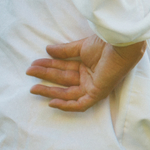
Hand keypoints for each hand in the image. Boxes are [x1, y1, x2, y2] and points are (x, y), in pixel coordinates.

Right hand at [26, 36, 145, 111]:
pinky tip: (51, 102)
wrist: (119, 44)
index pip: (64, 68)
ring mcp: (94, 86)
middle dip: (46, 76)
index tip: (34, 63)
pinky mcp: (98, 93)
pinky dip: (67, 105)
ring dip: (51, 90)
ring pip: (69, 93)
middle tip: (29, 72)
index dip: (49, 66)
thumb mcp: (82, 47)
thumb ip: (65, 51)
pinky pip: (81, 104)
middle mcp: (90, 78)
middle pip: (64, 80)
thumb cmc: (105, 44)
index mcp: (88, 66)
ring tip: (34, 87)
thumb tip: (48, 49)